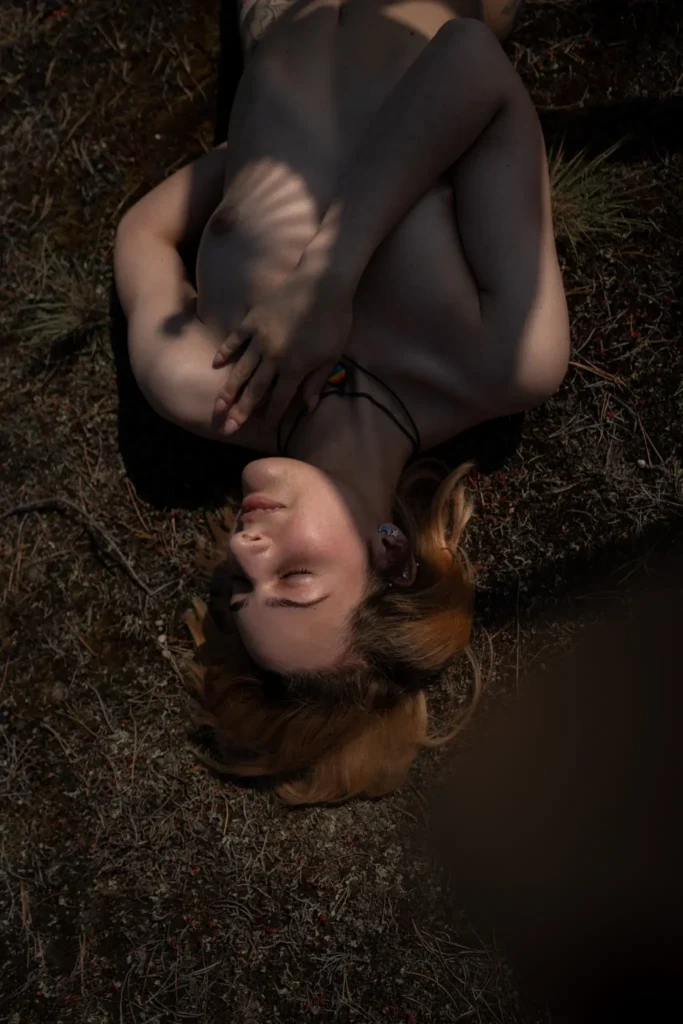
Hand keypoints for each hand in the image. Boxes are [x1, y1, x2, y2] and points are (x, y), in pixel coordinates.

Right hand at [211, 269, 352, 434]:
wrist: (322, 282)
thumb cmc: (333, 320)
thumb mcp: (332, 355)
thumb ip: (318, 381)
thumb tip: (309, 407)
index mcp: (295, 368)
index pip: (280, 399)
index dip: (271, 417)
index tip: (262, 430)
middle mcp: (273, 357)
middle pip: (254, 390)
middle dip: (241, 411)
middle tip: (226, 429)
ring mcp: (260, 338)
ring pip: (240, 370)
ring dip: (228, 391)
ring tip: (217, 407)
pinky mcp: (252, 321)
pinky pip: (235, 340)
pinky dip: (225, 352)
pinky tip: (216, 365)